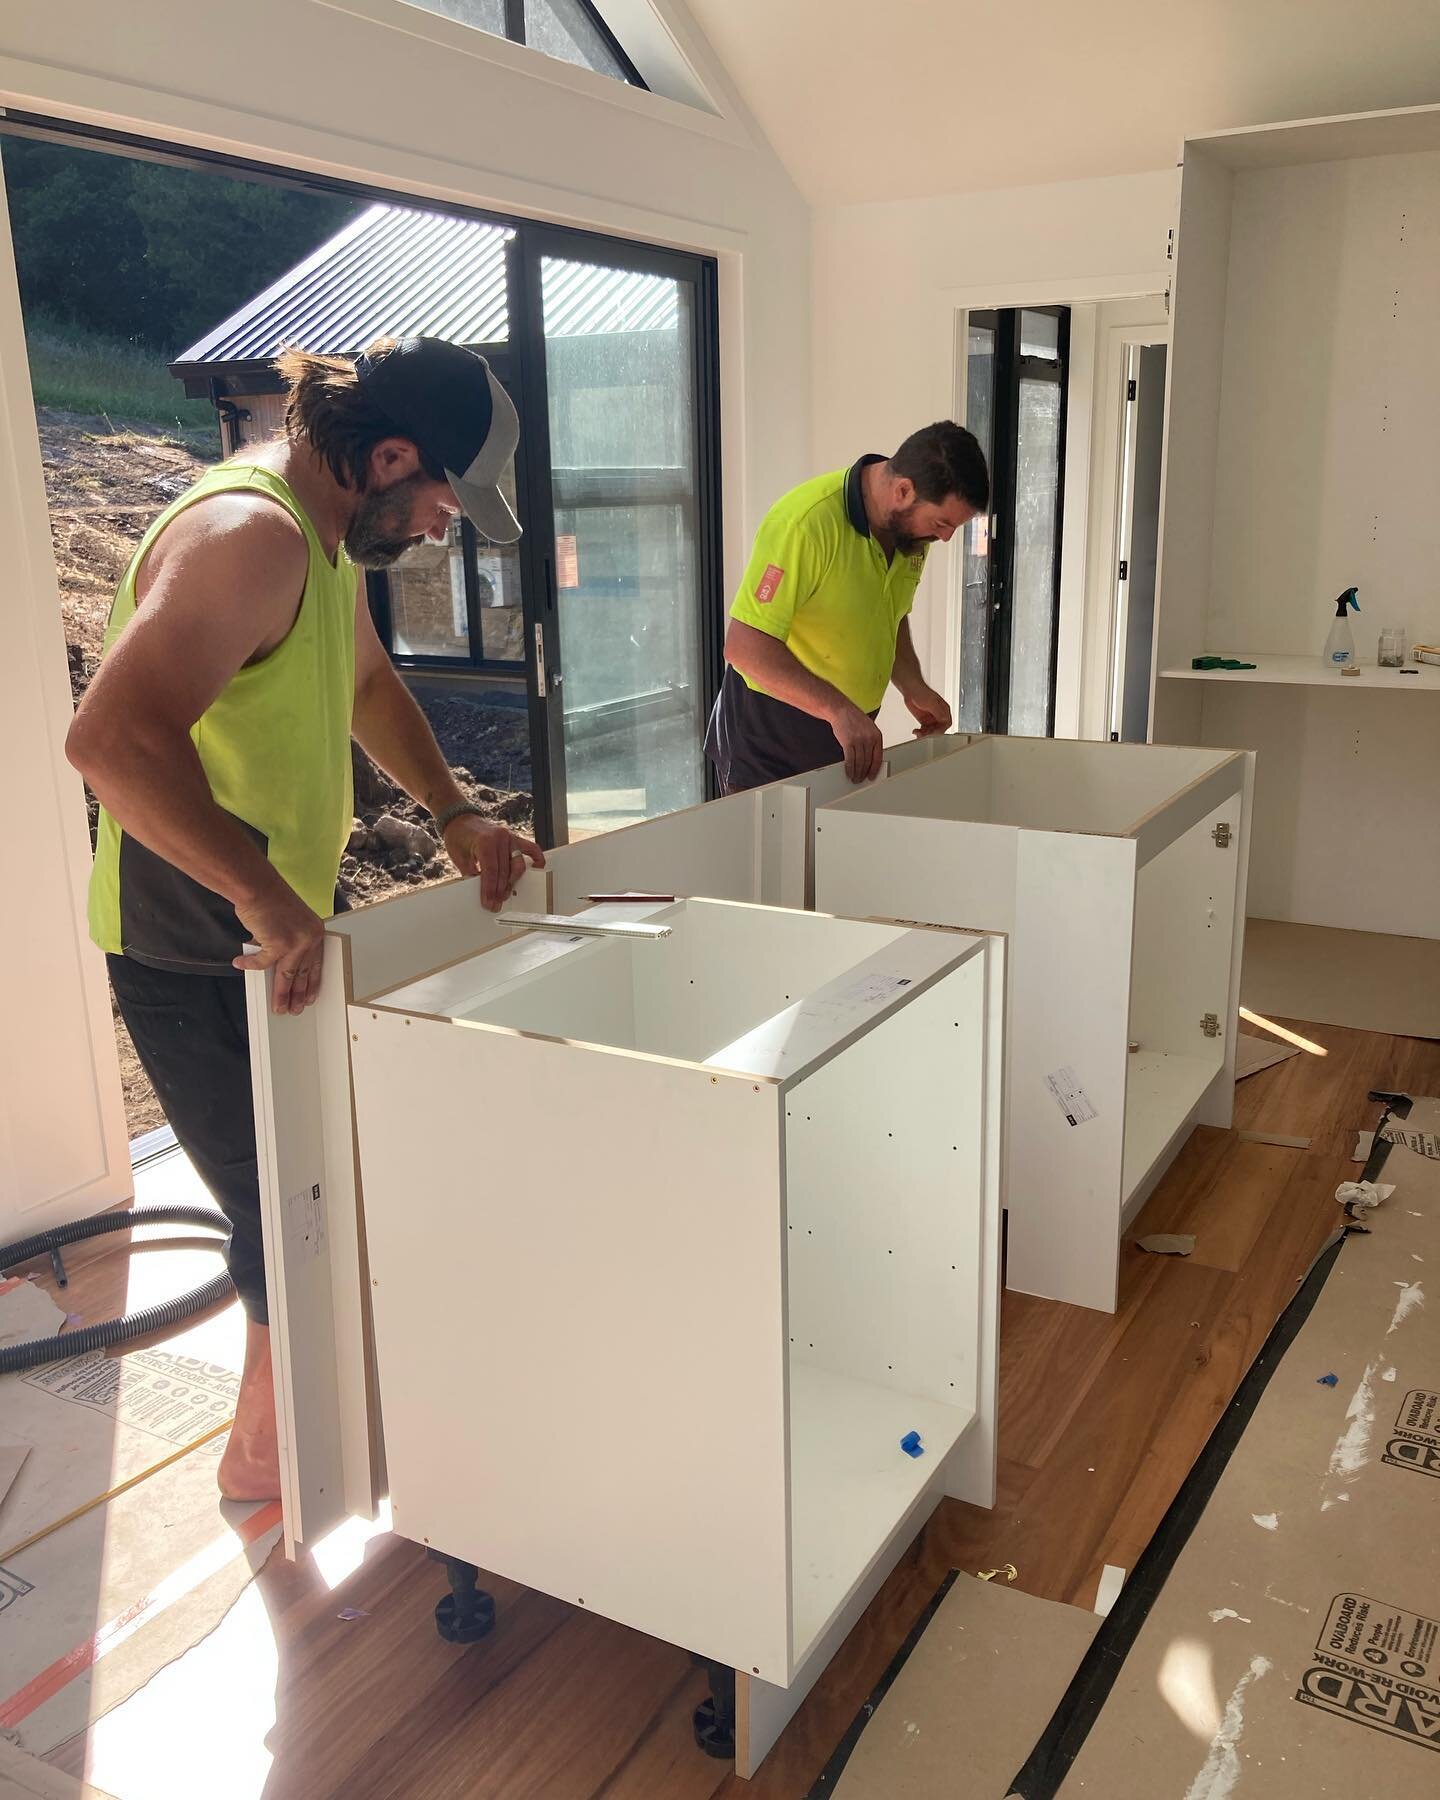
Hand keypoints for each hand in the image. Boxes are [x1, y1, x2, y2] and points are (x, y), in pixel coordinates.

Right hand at [233, 885, 326, 1014]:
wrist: (257, 887)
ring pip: (287, 976)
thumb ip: (288, 941)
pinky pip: (262, 964)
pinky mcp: (278, 945)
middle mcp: (310, 938)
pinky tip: (241, 965)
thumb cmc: (270, 900)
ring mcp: (295, 943)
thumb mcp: (289, 922)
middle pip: (303, 973)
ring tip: (278, 1006)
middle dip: (298, 994)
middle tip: (294, 1008)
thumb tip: (278, 962)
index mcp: (316, 932)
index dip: (313, 982)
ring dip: (281, 993)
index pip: (317, 963)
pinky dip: (250, 965)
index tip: (310, 996)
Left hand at [442, 813, 544, 910]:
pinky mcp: (515, 838)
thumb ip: (472, 875)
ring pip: (518, 865)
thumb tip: (483, 893)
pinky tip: (536, 868)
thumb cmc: (459, 837)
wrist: (460, 819)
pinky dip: (536, 859)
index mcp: (485, 841)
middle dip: (500, 891)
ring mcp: (510, 837)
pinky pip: (531, 848)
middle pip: (505, 871)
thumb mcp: (460, 858)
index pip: (490, 871)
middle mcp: (500, 838)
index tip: (488, 902)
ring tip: (505, 893)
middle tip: (495, 904)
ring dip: (513, 882)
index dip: (490, 890)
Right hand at [829, 702, 884, 783]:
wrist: (841, 710)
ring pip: (859, 763)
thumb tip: (871, 760)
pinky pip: (850, 760)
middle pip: (868, 762)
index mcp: (877, 736)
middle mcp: (869, 738)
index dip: (874, 770)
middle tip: (861, 779)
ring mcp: (859, 740)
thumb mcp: (869, 728)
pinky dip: (850, 769)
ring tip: (855, 778)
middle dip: (864, 773)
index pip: (878, 758)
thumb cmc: (854, 719)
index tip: (872, 776)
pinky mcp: (848, 742)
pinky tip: (849, 772)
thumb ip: (871, 742)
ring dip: (857, 773)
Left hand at [904, 683, 951, 737]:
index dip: (941, 729)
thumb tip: (944, 719)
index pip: (946, 723)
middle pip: (938, 729)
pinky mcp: (924, 720)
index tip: (933, 732)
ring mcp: (931, 718)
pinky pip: (925, 730)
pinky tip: (916, 731)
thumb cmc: (922, 692)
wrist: (910, 690)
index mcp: (944, 710)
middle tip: (924, 734)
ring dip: (925, 734)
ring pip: (931, 731)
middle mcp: (939, 715)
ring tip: (918, 733)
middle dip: (931, 733)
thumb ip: (938, 712)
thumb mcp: (931, 703)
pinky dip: (921, 733)